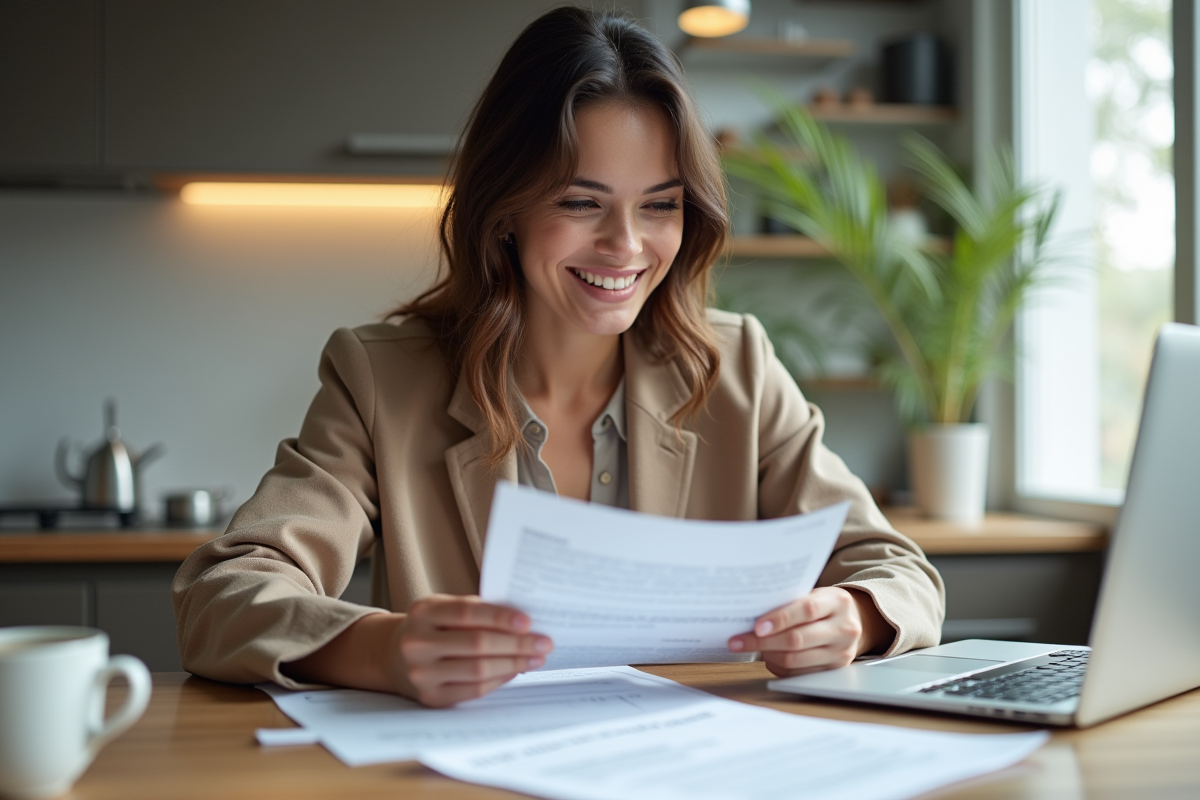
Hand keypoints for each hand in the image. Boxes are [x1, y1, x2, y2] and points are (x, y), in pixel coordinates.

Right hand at [281, 594, 552, 706]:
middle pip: (477, 644)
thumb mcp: (443, 608)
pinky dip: (499, 680)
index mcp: (423, 612)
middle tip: (544, 642)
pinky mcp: (430, 698)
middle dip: (517, 644)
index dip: (500, 617)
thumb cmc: (430, 627)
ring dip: (514, 664)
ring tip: (536, 657)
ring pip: (478, 670)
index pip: (467, 613)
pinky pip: (473, 690)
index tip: (529, 622)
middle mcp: (417, 643)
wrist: (391, 655)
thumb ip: (475, 610)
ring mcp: (421, 674)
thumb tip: (524, 622)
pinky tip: (516, 670)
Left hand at [726, 587, 888, 677]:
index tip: (755, 626)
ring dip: (766, 655)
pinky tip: (767, 656)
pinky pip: (797, 673)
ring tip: (749, 647)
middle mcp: (844, 629)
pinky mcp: (833, 671)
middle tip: (737, 641)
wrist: (853, 621)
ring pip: (795, 660)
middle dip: (763, 641)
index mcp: (838, 602)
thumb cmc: (823, 604)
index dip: (779, 619)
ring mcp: (841, 653)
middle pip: (797, 639)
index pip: (807, 610)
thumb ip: (790, 600)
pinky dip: (777, 665)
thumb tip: (751, 613)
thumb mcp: (814, 593)